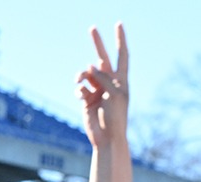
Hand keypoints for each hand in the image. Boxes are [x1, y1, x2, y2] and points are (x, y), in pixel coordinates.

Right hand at [76, 24, 129, 147]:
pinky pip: (80, 88)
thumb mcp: (114, 94)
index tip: (118, 24)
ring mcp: (97, 90)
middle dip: (97, 43)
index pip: (122, 55)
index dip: (120, 40)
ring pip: (87, 74)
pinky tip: (82, 97)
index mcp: (121, 80)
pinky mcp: (87, 100)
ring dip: (81, 75)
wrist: (107, 137)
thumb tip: (89, 66)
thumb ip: (103, 78)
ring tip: (78, 80)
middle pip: (102, 58)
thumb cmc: (116, 117)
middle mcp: (109, 83)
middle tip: (92, 27)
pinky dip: (79, 90)